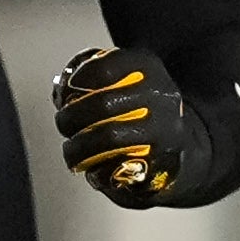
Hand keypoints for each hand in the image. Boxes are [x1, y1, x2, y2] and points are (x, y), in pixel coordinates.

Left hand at [52, 47, 213, 207]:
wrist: (179, 148)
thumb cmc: (137, 111)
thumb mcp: (120, 79)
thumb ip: (88, 78)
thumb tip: (60, 90)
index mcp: (147, 67)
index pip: (104, 67)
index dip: (76, 81)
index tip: (66, 92)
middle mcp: (162, 95)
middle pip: (102, 104)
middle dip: (70, 118)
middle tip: (64, 124)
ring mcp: (165, 130)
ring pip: (109, 138)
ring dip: (78, 148)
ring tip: (72, 151)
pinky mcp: (163, 165)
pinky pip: (119, 169)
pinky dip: (98, 173)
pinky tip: (95, 170)